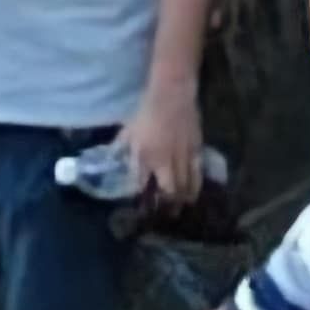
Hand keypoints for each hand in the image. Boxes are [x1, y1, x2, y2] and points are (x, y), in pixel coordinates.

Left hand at [116, 80, 203, 207]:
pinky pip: (198, 172)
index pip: (144, 184)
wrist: (172, 94)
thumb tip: (112, 160)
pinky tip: (195, 192)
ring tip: (182, 208)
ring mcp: (184, 155)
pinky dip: (196, 184)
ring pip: (186, 184)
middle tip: (168, 216)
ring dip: (183, 198)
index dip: (145, 198)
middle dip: (169, 205)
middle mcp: (166, 160)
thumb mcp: (128, 132)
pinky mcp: (197, 148)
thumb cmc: (146, 111)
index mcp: (147, 156)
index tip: (144, 209)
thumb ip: (122, 149)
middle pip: (170, 189)